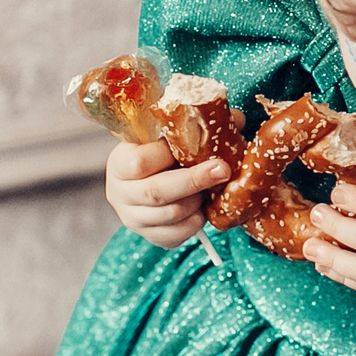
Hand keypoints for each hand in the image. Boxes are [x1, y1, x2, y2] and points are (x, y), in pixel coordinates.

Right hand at [106, 138, 230, 248]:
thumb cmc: (156, 152)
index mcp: (119, 163)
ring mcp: (133, 218)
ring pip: (171, 214)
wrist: (141, 180)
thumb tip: (236, 119)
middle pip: (156, 192)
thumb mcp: (166, 135)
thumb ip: (195, 127)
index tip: (197, 146)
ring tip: (210, 187)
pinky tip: (202, 206)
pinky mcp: (149, 236)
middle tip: (222, 170)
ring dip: (197, 201)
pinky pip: (177, 234)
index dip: (168, 154)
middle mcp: (120, 194)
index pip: (139, 162)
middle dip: (194, 181)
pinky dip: (196, 221)